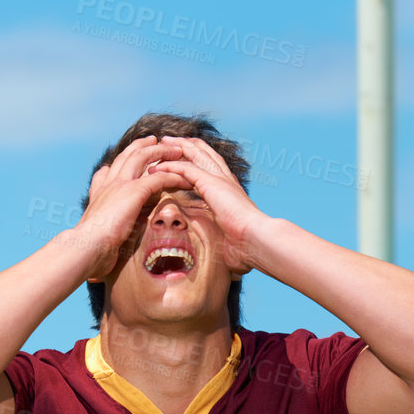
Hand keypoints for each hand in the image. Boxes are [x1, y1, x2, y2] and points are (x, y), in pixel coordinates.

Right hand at [70, 137, 182, 279]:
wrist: (86, 246)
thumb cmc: (90, 248)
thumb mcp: (97, 232)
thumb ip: (104, 226)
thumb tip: (105, 241)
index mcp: (101, 191)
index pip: (112, 168)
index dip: (124, 158)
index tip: (132, 154)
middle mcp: (110, 183)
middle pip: (128, 155)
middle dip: (143, 146)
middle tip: (155, 140)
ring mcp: (121, 184)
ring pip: (143, 158)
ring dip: (161, 153)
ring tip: (177, 151)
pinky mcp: (134, 191)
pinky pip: (159, 177)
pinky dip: (173, 176)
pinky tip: (184, 177)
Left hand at [143, 136, 268, 274]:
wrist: (257, 240)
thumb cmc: (248, 247)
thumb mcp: (231, 241)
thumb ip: (225, 244)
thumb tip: (231, 272)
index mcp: (230, 190)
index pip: (211, 167)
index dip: (195, 160)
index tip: (181, 158)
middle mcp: (225, 180)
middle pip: (202, 153)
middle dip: (183, 146)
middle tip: (166, 141)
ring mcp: (218, 179)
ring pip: (193, 154)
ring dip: (173, 149)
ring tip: (158, 145)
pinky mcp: (211, 183)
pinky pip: (185, 169)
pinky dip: (169, 166)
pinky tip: (156, 167)